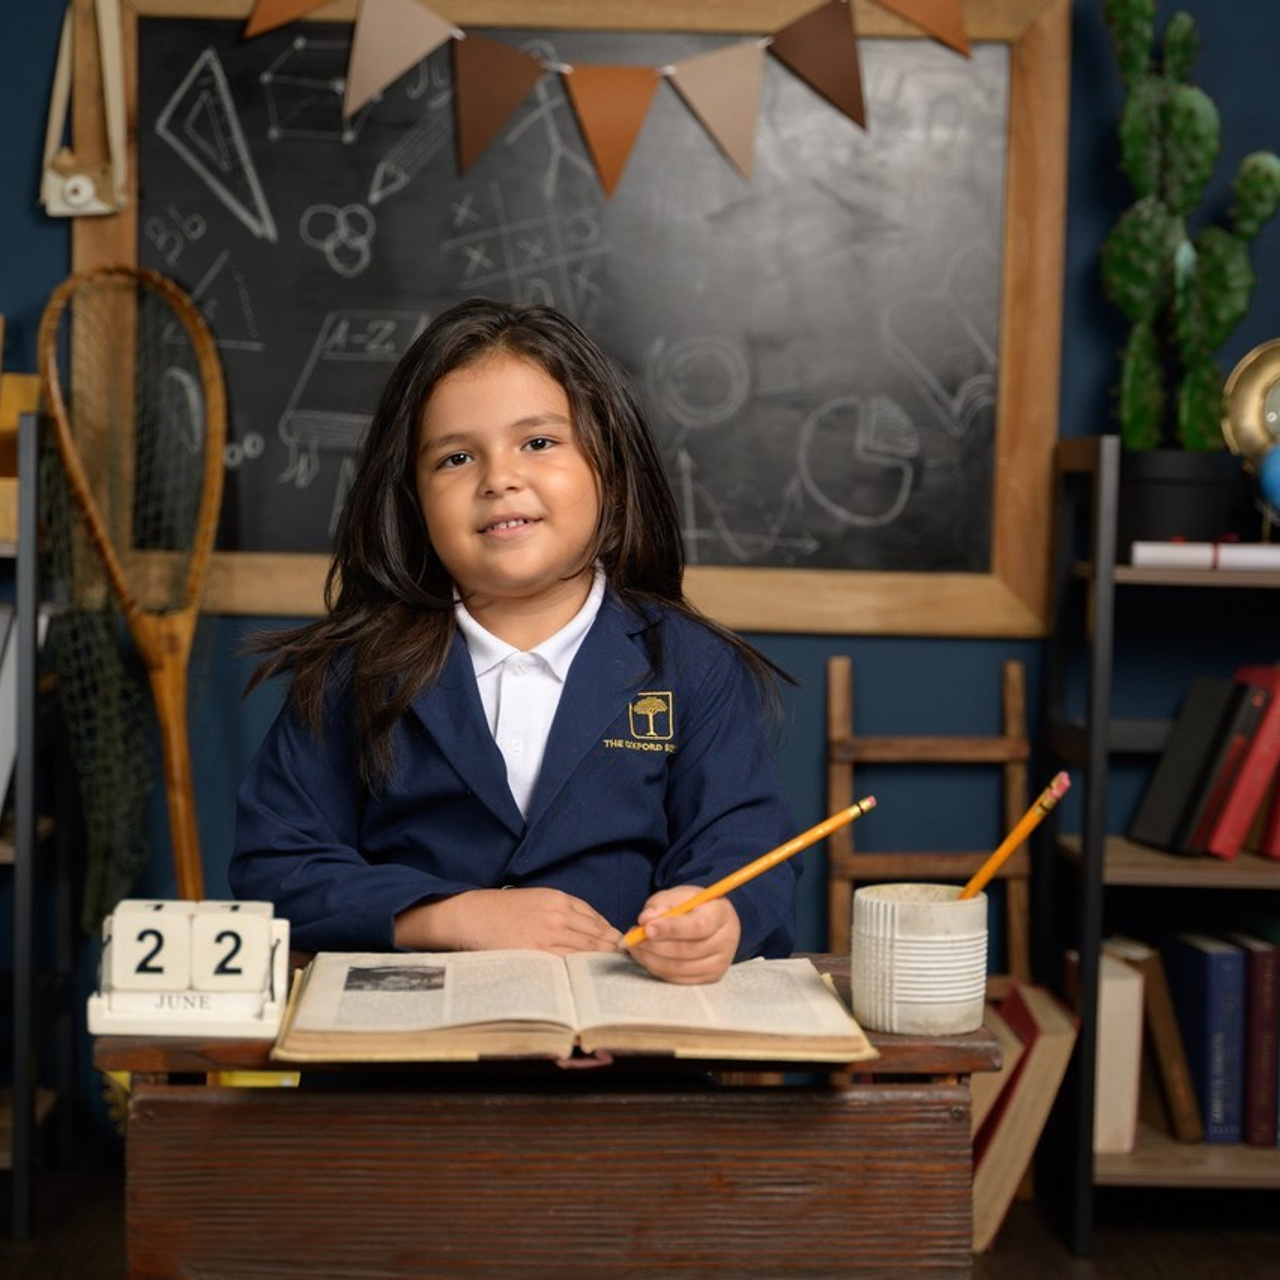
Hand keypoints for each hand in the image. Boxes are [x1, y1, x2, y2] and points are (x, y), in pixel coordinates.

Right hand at [395, 888, 621, 954]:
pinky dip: (582, 967)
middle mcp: (558, 914)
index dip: (611, 934)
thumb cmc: (503, 910)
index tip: (619, 945)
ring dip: (602, 960)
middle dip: (613, 949)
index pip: (596, 918)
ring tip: (612, 972)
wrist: (472, 916)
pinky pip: (568, 961)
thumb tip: (591, 929)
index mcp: (559, 899)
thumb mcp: (537, 899)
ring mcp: (548, 934)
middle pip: (598, 935)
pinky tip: (589, 974)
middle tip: (626, 961)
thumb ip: (563, 911)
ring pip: (587, 949)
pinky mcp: (537, 952)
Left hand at [625, 885, 739, 984]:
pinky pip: (679, 979)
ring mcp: (721, 962)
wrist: (712, 920)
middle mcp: (726, 940)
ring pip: (681, 967)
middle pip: (688, 950)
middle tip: (632, 938)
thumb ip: (661, 904)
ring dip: (652, 959)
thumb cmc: (693, 906)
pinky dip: (658, 969)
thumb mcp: (678, 896)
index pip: (698, 926)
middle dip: (655, 946)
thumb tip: (645, 919)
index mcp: (721, 913)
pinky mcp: (711, 977)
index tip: (646, 928)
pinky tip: (647, 957)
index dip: (671, 929)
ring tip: (635, 947)